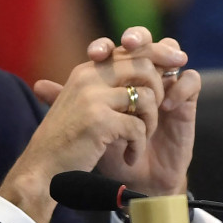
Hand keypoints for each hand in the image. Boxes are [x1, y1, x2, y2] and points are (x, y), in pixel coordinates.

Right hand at [0, 27, 188, 222]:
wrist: (43, 172)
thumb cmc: (67, 142)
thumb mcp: (86, 105)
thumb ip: (112, 85)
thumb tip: (153, 66)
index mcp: (87, 70)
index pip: (131, 49)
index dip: (159, 53)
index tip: (178, 63)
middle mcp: (89, 77)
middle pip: (144, 66)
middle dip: (158, 91)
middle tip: (152, 117)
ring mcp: (93, 97)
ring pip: (145, 97)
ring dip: (149, 123)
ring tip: (138, 140)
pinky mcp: (99, 121)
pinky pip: (138, 127)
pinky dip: (139, 146)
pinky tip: (130, 156)